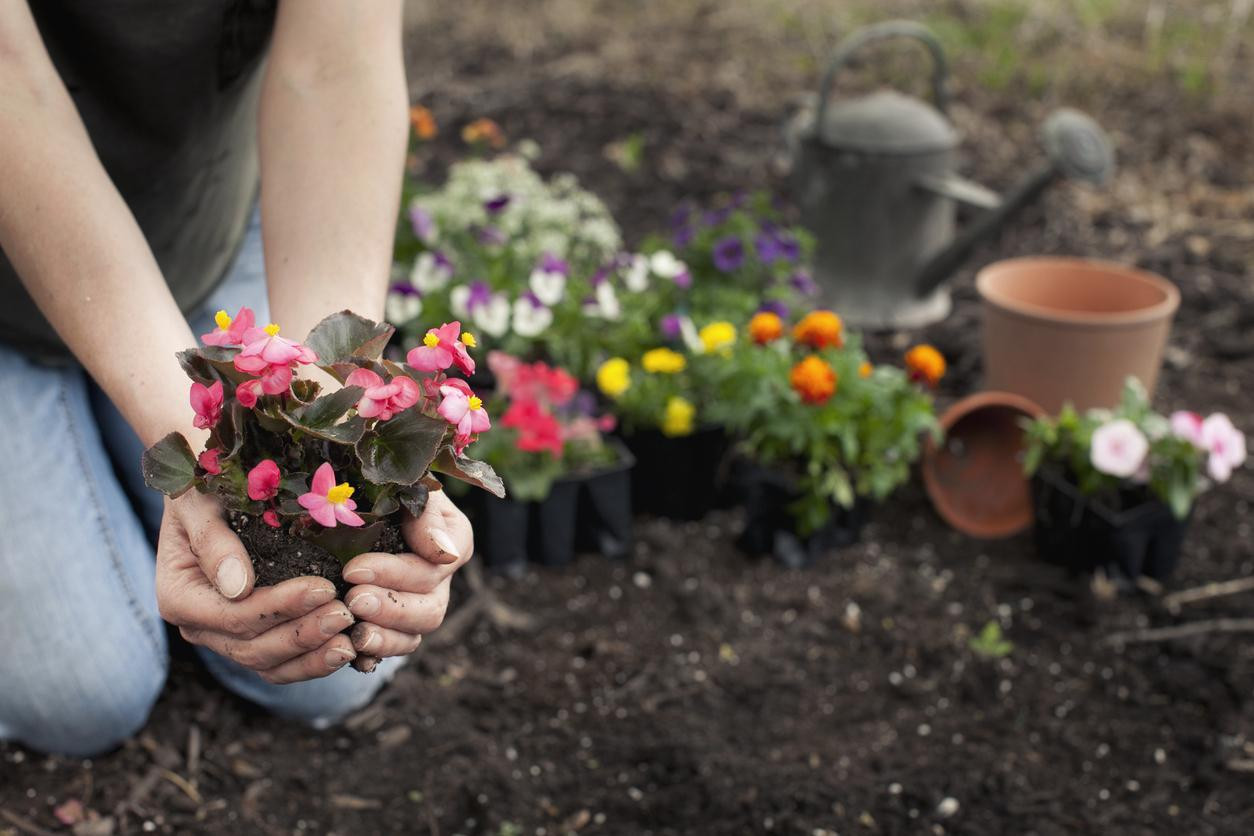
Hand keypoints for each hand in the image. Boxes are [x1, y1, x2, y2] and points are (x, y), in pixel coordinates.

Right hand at [156, 491, 357, 682]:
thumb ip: (213, 541)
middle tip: (346, 614)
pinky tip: (346, 649)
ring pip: (269, 664)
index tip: (323, 588)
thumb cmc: (204, 489)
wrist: (209, 493)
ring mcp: (225, 638)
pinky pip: (281, 663)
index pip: (234, 615)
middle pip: (252, 647)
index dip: (280, 607)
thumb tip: (237, 588)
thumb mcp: (199, 503)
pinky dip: (312, 661)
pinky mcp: (252, 638)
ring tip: (351, 640)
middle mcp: (199, 626)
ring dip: (312, 656)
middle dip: (302, 634)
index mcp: (179, 597)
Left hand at [340, 490, 472, 671]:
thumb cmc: (382, 484)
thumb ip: (426, 515)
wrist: (355, 499)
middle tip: (352, 600)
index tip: (354, 569)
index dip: (396, 572)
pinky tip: (351, 653)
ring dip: (385, 637)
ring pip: (415, 634)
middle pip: (431, 608)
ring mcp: (419, 604)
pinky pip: (392, 648)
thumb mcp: (406, 486)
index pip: (437, 565)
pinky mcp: (393, 624)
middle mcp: (440, 578)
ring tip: (353, 631)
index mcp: (452, 540)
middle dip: (391, 607)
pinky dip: (373, 654)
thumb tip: (441, 553)